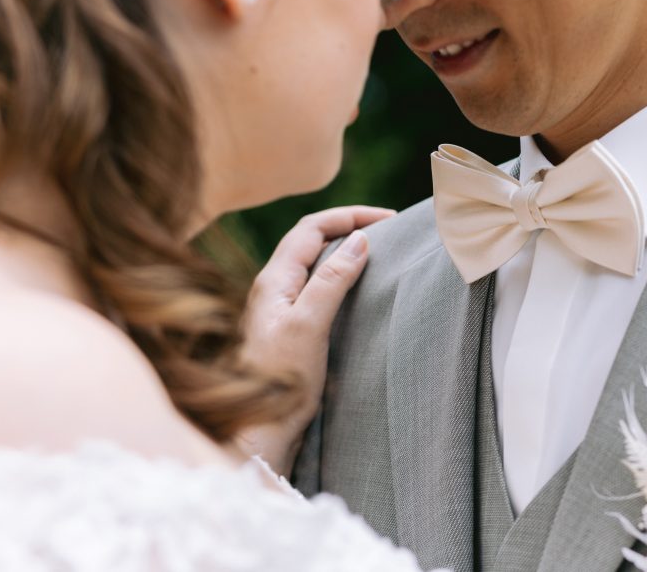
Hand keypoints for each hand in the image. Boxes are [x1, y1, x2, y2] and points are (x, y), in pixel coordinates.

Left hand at [235, 206, 393, 473]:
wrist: (257, 431)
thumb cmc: (278, 381)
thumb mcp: (309, 325)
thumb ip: (332, 280)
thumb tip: (359, 240)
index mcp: (274, 279)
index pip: (312, 227)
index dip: (349, 215)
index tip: (388, 219)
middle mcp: (274, 288)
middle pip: (312, 239)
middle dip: (349, 226)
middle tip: (389, 230)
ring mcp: (280, 308)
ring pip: (315, 263)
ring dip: (346, 251)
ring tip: (379, 253)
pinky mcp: (290, 329)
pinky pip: (317, 287)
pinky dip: (342, 276)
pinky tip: (360, 291)